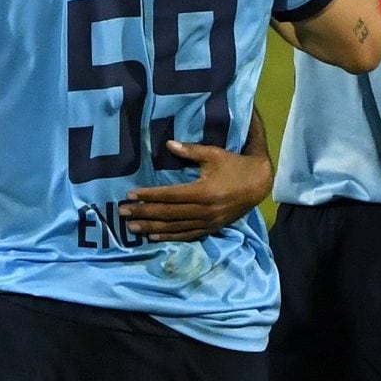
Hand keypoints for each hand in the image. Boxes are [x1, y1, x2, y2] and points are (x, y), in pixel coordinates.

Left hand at [118, 139, 273, 241]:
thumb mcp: (214, 154)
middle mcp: (204, 211)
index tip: (131, 195)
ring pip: (174, 227)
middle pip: (168, 214)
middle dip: (143, 213)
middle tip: (122, 212)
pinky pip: (186, 235)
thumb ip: (191, 151)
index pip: (170, 196)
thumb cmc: (234, 166)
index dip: (149, 196)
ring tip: (131, 227)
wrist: (259, 184)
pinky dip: (168, 237)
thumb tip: (168, 144)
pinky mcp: (210, 228)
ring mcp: (207, 222)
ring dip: (151, 227)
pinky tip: (153, 236)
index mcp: (203, 192)